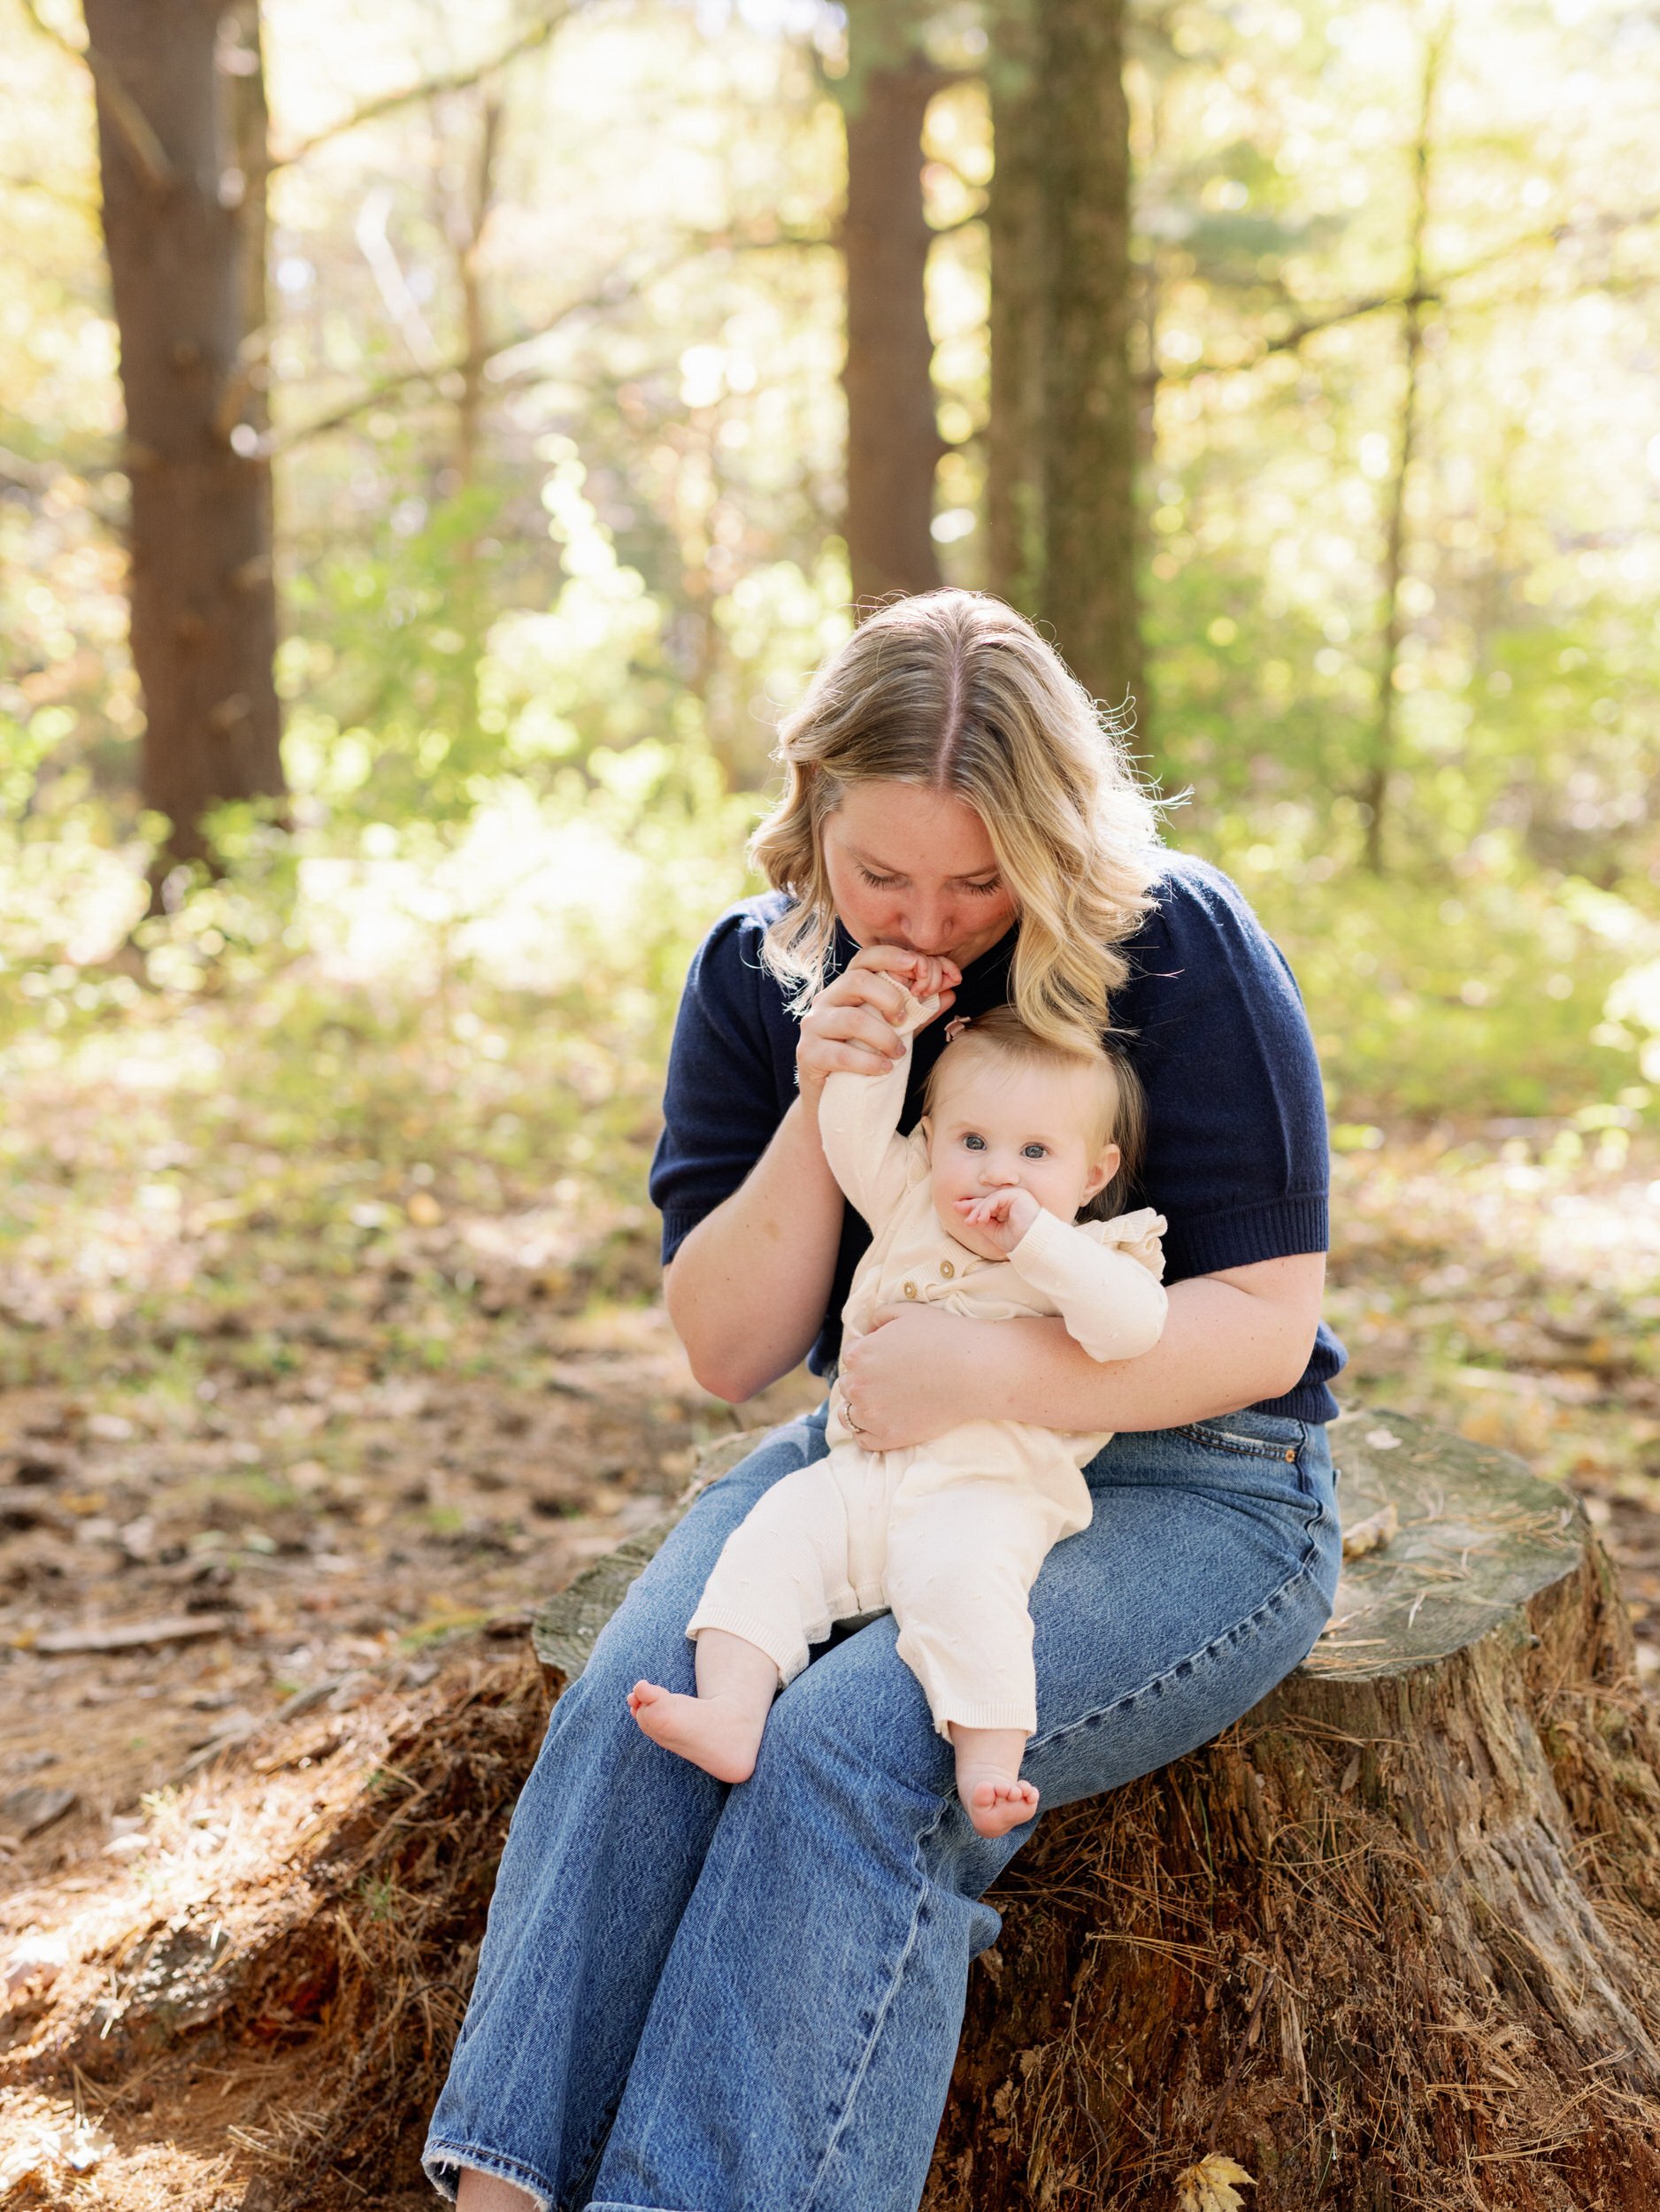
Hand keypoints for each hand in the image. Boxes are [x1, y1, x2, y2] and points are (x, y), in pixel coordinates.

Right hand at [796, 944, 958, 1101]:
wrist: (833, 1099)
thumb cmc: (864, 1057)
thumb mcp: (895, 1031)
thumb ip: (918, 1012)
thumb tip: (951, 990)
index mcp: (847, 987)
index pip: (866, 957)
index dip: (894, 957)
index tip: (920, 969)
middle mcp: (827, 999)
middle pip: (857, 980)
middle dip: (890, 997)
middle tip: (905, 1020)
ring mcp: (814, 1025)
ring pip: (852, 1018)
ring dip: (884, 1036)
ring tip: (899, 1053)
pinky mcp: (808, 1053)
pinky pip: (841, 1054)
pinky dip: (869, 1062)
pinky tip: (884, 1070)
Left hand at [838, 1305, 992, 1449]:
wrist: (974, 1371)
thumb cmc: (944, 1336)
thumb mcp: (907, 1311)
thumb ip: (880, 1316)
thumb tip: (868, 1329)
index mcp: (859, 1354)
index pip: (851, 1355)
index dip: (868, 1354)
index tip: (887, 1358)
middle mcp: (858, 1386)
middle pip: (848, 1384)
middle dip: (863, 1380)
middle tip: (889, 1380)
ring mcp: (871, 1415)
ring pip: (848, 1414)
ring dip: (861, 1407)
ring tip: (883, 1403)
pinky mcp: (888, 1437)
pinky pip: (863, 1440)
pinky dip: (868, 1432)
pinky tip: (884, 1422)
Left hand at [955, 1188, 1039, 1253]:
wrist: (1033, 1245)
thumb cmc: (1018, 1240)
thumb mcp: (994, 1231)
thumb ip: (982, 1222)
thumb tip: (967, 1216)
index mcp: (1008, 1208)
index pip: (987, 1204)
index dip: (972, 1207)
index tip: (957, 1208)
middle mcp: (1012, 1200)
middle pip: (986, 1200)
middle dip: (971, 1206)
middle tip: (957, 1208)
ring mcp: (1015, 1196)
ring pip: (990, 1199)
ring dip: (978, 1210)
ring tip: (972, 1222)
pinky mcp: (1017, 1194)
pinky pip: (996, 1198)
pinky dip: (986, 1208)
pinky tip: (981, 1219)